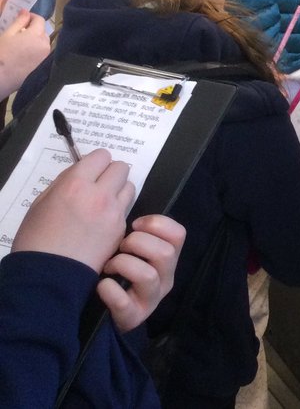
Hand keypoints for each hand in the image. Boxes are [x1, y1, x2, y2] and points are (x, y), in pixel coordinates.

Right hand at [0, 10, 50, 98]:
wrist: (1, 77)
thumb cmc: (1, 53)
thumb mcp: (8, 34)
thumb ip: (19, 21)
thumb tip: (25, 11)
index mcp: (37, 35)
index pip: (40, 20)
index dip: (31, 17)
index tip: (22, 18)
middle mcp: (45, 44)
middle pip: (43, 31)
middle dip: (33, 28)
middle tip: (19, 31)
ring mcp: (45, 55)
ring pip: (43, 41)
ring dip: (35, 39)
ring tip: (21, 42)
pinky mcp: (43, 64)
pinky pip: (42, 52)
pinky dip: (36, 49)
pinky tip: (24, 53)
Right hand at [11, 149, 134, 272]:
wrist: (49, 276)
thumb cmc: (37, 239)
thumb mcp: (41, 203)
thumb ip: (64, 183)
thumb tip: (80, 172)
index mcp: (75, 184)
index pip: (102, 155)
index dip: (96, 162)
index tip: (90, 171)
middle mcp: (99, 195)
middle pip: (121, 167)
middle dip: (110, 173)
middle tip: (98, 185)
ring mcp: (113, 212)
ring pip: (129, 186)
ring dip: (118, 190)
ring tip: (102, 203)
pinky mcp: (121, 229)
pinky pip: (126, 209)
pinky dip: (117, 210)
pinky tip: (102, 222)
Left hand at [97, 215, 185, 331]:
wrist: (102, 313)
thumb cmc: (114, 272)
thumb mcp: (129, 248)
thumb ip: (134, 230)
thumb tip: (125, 193)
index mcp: (167, 257)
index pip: (178, 234)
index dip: (157, 224)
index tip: (136, 224)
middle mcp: (165, 277)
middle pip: (166, 252)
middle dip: (138, 244)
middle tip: (119, 246)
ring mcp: (151, 299)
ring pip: (148, 275)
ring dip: (123, 265)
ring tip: (107, 267)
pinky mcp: (133, 317)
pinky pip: (125, 302)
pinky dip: (110, 290)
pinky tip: (100, 286)